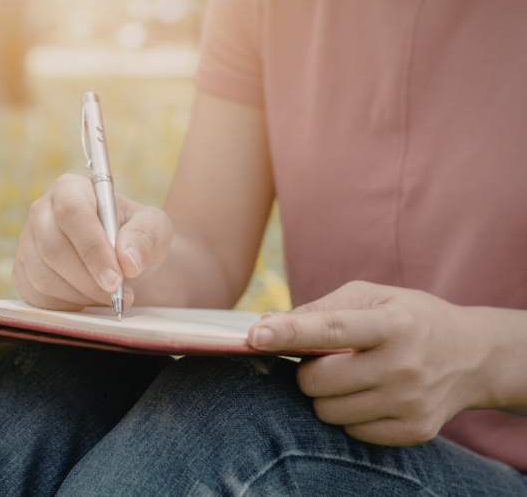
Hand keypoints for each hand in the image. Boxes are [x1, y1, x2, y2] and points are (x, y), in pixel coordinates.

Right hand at [13, 173, 172, 310]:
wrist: (121, 258)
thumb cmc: (135, 236)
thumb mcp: (154, 228)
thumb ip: (146, 237)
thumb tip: (128, 260)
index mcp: (70, 189)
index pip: (72, 213)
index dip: (93, 249)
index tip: (117, 278)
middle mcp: (41, 211)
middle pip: (53, 249)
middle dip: (89, 280)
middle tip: (119, 294)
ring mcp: (27, 242)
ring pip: (42, 277)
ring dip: (80, 296)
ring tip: (109, 297)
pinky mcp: (21, 270)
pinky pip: (35, 295)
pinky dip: (65, 305)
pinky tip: (88, 300)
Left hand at [247, 281, 492, 445]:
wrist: (473, 355)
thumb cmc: (407, 318)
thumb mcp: (371, 297)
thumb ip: (319, 310)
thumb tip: (267, 326)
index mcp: (393, 324)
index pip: (331, 329)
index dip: (290, 333)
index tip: (256, 335)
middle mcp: (404, 365)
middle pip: (318, 381)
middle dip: (308, 371)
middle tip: (327, 360)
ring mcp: (411, 402)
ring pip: (328, 411)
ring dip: (326, 396)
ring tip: (352, 376)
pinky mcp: (415, 430)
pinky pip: (351, 431)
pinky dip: (350, 415)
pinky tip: (371, 396)